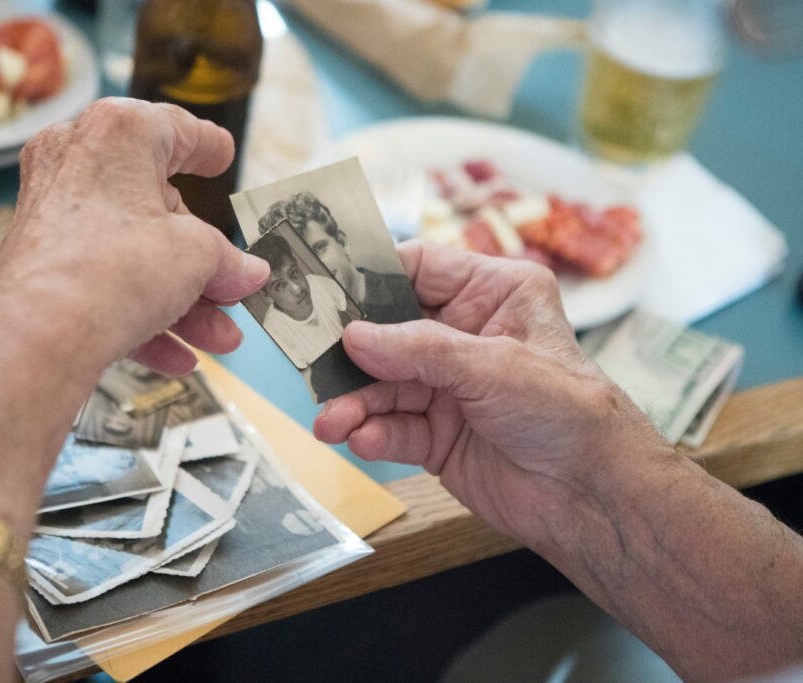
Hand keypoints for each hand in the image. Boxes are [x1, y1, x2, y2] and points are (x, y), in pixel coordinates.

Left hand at [0, 99, 268, 527]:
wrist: (35, 337)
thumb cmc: (114, 269)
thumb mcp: (196, 257)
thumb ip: (226, 261)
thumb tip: (247, 273)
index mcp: (117, 134)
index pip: (173, 129)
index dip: (206, 147)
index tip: (222, 156)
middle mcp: (77, 164)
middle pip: (157, 210)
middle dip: (203, 262)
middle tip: (235, 288)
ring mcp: (54, 216)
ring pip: (133, 256)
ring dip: (183, 303)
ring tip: (221, 339)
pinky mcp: (41, 267)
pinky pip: (104, 288)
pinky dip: (142, 321)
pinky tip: (177, 358)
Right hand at [313, 242, 667, 547]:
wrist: (592, 498)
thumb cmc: (570, 413)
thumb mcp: (494, 366)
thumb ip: (420, 349)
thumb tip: (354, 336)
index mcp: (493, 294)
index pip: (419, 269)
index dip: (373, 278)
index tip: (327, 292)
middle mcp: (466, 336)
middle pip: (389, 333)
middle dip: (353, 355)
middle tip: (314, 367)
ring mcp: (450, 387)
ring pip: (384, 386)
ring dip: (355, 404)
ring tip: (332, 422)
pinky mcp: (438, 435)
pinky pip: (393, 428)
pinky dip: (374, 434)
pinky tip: (362, 440)